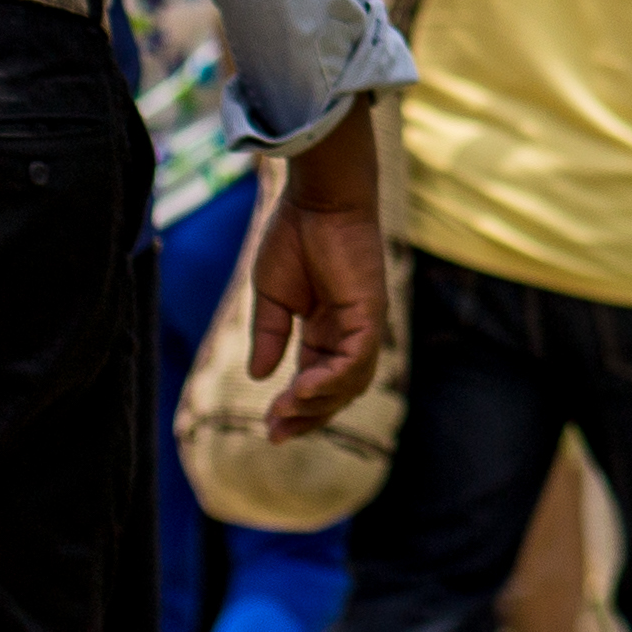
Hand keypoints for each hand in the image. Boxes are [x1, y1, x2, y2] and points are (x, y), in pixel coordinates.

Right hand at [245, 123, 387, 434]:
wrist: (318, 198)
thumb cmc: (295, 235)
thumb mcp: (272, 296)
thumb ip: (270, 335)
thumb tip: (259, 376)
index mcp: (327, 329)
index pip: (316, 380)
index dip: (295, 408)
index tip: (270, 427)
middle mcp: (349, 332)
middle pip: (336, 391)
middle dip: (307, 416)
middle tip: (276, 432)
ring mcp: (364, 324)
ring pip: (350, 382)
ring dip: (318, 403)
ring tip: (286, 411)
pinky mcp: (371, 313)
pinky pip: (357, 359)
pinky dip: (333, 380)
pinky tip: (303, 389)